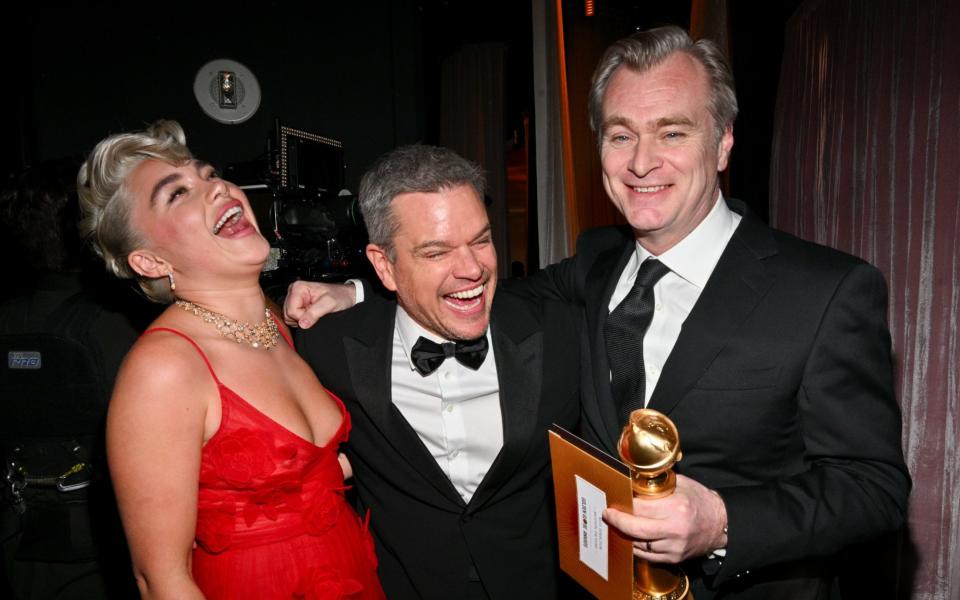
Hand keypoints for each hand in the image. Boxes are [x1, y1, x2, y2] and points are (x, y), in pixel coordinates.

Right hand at [283, 281, 356, 327]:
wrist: (345, 296)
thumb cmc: (339, 296)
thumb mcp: (329, 303)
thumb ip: (315, 313)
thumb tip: (302, 324)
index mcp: (298, 287)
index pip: (291, 310)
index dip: (302, 316)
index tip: (314, 313)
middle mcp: (294, 291)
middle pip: (288, 314)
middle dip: (302, 318)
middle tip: (315, 312)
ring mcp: (294, 298)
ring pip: (289, 317)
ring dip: (302, 319)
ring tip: (314, 312)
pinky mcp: (297, 304)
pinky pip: (293, 318)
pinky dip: (302, 319)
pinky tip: (311, 313)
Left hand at [603, 474, 727, 563]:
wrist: (721, 524)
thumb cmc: (700, 500)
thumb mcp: (682, 484)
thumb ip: (659, 482)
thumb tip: (635, 477)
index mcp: (675, 508)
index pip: (640, 508)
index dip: (624, 504)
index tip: (614, 500)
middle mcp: (674, 530)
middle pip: (636, 530)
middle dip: (618, 522)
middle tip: (608, 515)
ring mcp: (674, 546)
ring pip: (639, 544)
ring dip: (625, 535)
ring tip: (617, 524)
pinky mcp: (674, 558)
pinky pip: (648, 555)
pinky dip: (636, 546)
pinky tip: (631, 537)